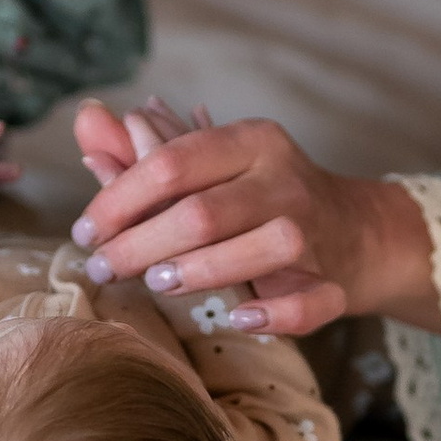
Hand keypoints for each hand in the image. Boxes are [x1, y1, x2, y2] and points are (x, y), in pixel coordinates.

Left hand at [67, 108, 439, 337]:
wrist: (355, 231)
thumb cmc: (259, 196)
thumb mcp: (210, 164)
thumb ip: (144, 150)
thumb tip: (85, 121)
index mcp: (252, 141)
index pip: (173, 163)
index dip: (118, 200)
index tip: (86, 231)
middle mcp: (285, 180)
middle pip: (204, 212)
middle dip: (140, 245)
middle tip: (104, 268)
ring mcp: (314, 231)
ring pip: (261, 250)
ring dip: (200, 271)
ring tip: (157, 283)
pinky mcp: (334, 281)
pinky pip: (309, 303)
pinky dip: (274, 315)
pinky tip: (239, 319)